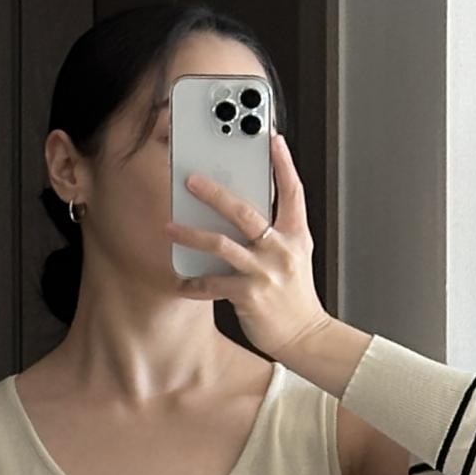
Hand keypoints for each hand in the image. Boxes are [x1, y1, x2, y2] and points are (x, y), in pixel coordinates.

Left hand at [165, 127, 332, 363]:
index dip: (283, 164)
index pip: (293, 192)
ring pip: (222, 245)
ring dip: (191, 234)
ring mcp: (265, 272)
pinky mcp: (250, 296)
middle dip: (215, 193)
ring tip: (169, 227)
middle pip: (245, 212)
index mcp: (295, 236)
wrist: (305, 336)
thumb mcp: (295, 256)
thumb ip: (277, 232)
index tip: (272, 138)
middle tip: (190, 180)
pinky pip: (215, 283)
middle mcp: (281, 250)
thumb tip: (246, 211)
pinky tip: (182, 281)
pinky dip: (196, 283)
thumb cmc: (295, 296)